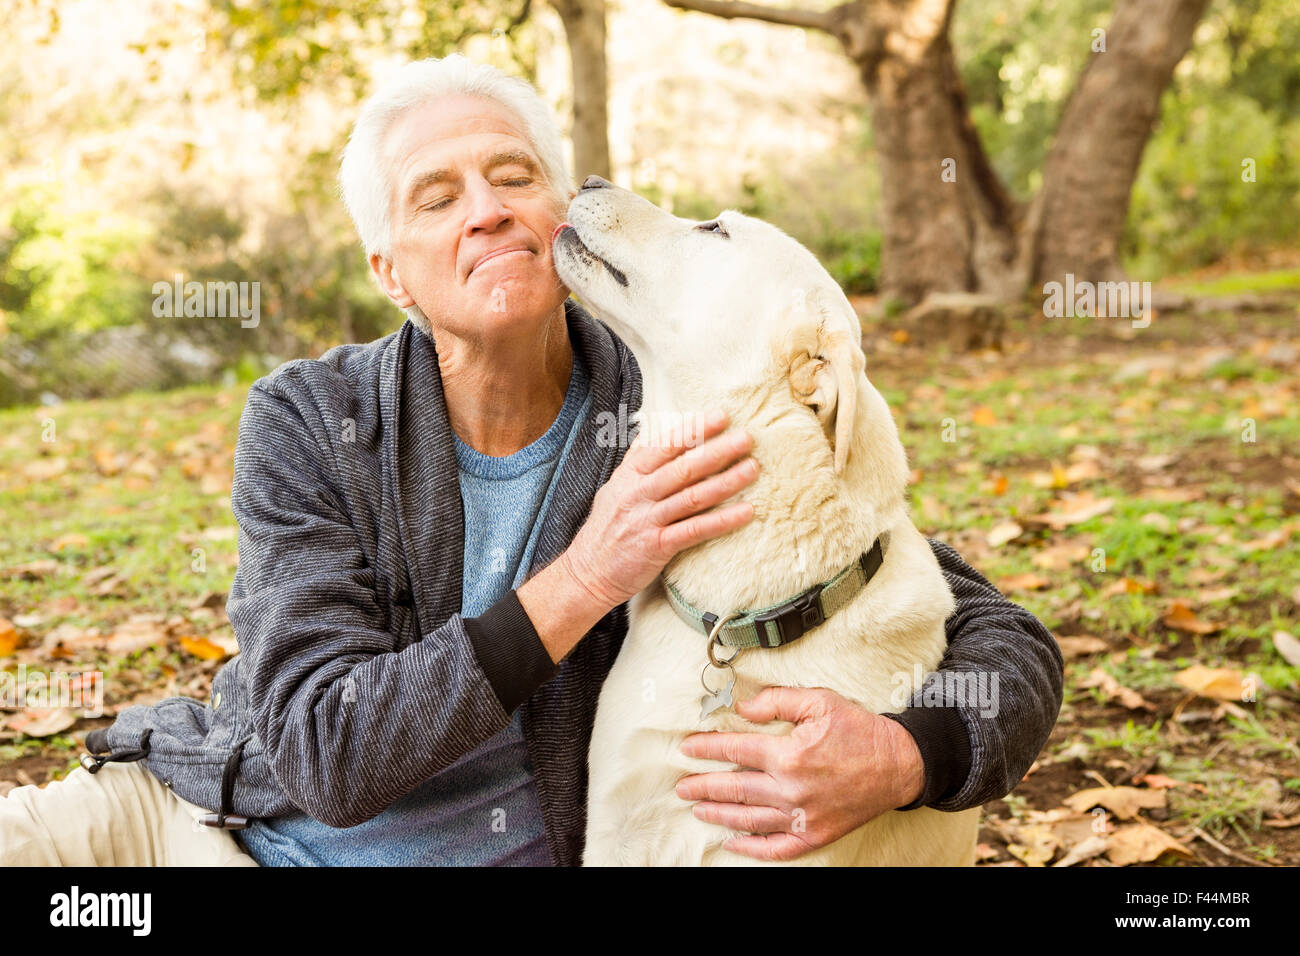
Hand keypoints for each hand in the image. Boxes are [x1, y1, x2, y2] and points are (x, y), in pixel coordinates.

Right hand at [562, 410, 758, 608]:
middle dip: (717, 451)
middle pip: (683, 468)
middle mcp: (638, 494)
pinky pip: (694, 531)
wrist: (587, 572)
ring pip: (692, 497)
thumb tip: (656, 433)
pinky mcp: (657, 547)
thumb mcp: (615, 488)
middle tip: (746, 438)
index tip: (720, 417)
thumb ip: (637, 462)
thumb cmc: (606, 529)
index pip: (664, 446)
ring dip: (726, 482)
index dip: (693, 430)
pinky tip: (746, 512)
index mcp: (629, 476)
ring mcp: (647, 520)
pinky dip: (722, 521)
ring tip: (752, 468)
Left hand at [674, 686, 925, 860]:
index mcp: (789, 754)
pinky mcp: (815, 834)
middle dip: (703, 786)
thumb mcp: (819, 701)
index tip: (687, 748)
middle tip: (682, 786)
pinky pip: (776, 847)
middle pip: (735, 788)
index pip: (735, 751)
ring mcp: (802, 816)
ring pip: (749, 819)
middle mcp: (791, 789)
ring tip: (697, 808)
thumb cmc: (858, 730)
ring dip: (718, 814)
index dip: (707, 749)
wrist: (898, 763)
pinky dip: (751, 848)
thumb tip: (744, 708)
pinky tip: (732, 842)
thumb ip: (777, 701)